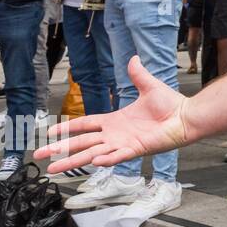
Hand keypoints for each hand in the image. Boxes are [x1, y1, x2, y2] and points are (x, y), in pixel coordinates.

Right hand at [36, 56, 190, 173]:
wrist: (186, 116)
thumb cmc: (170, 104)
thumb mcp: (149, 87)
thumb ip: (137, 74)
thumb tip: (133, 58)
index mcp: (114, 120)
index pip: (85, 125)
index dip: (67, 129)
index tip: (50, 133)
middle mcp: (115, 134)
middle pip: (81, 142)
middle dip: (60, 149)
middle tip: (39, 156)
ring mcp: (123, 143)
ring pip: (92, 154)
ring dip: (73, 160)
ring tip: (54, 169)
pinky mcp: (136, 149)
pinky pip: (118, 156)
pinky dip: (107, 158)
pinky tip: (94, 161)